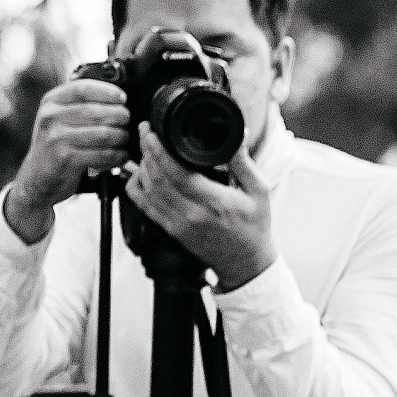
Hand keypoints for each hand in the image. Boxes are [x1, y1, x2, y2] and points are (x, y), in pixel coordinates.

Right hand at [3, 78, 131, 241]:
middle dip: (120, 116)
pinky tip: (120, 156)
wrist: (38, 176)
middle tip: (128, 121)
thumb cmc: (58, 144)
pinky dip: (117, 156)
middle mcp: (51, 117)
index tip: (122, 98)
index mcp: (51, 102)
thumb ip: (80, 105)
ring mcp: (56, 138)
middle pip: (97, 111)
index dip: (107, 92)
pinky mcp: (65, 158)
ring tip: (125, 140)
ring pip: (103, 134)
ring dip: (121, 138)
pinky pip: (102, 155)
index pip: (82, 89)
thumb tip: (116, 96)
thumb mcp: (60, 118)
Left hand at [124, 130, 276, 288]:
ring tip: (145, 151)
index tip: (151, 132)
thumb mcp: (259, 192)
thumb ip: (243, 163)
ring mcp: (178, 224)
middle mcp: (192, 214)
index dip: (158, 150)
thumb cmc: (254, 228)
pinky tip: (139, 174)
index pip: (176, 172)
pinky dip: (136, 186)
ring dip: (141, 167)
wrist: (246, 263)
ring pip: (147, 190)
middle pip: (156, 177)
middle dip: (146, 151)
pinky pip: (144, 205)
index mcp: (214, 202)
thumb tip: (236, 135)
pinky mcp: (171, 230)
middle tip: (145, 133)